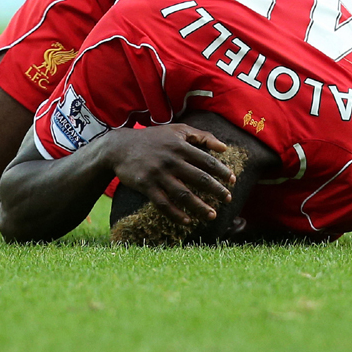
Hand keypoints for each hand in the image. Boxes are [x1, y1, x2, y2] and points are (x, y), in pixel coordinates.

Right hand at [102, 124, 235, 224]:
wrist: (119, 147)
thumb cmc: (152, 138)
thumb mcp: (177, 130)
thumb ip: (201, 136)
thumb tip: (224, 147)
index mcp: (180, 146)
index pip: (207, 161)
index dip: (222, 171)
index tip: (233, 180)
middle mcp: (171, 160)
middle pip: (199, 178)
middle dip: (217, 190)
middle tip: (228, 199)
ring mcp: (158, 174)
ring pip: (183, 194)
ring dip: (200, 207)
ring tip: (212, 215)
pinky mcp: (145, 186)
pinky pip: (163, 204)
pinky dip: (176, 214)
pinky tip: (187, 221)